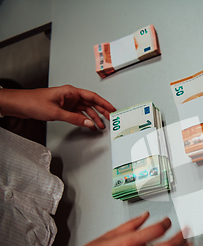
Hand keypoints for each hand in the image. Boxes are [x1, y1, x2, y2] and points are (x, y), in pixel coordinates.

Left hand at [0, 85, 115, 128]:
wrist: (19, 105)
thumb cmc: (33, 102)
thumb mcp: (56, 112)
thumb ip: (74, 119)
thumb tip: (88, 123)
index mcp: (70, 91)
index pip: (92, 97)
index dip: (104, 103)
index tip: (112, 109)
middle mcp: (70, 96)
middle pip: (91, 103)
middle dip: (101, 111)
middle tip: (110, 119)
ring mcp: (67, 102)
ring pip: (85, 110)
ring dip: (93, 117)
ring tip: (100, 126)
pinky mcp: (63, 108)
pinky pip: (78, 114)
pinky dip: (84, 119)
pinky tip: (88, 124)